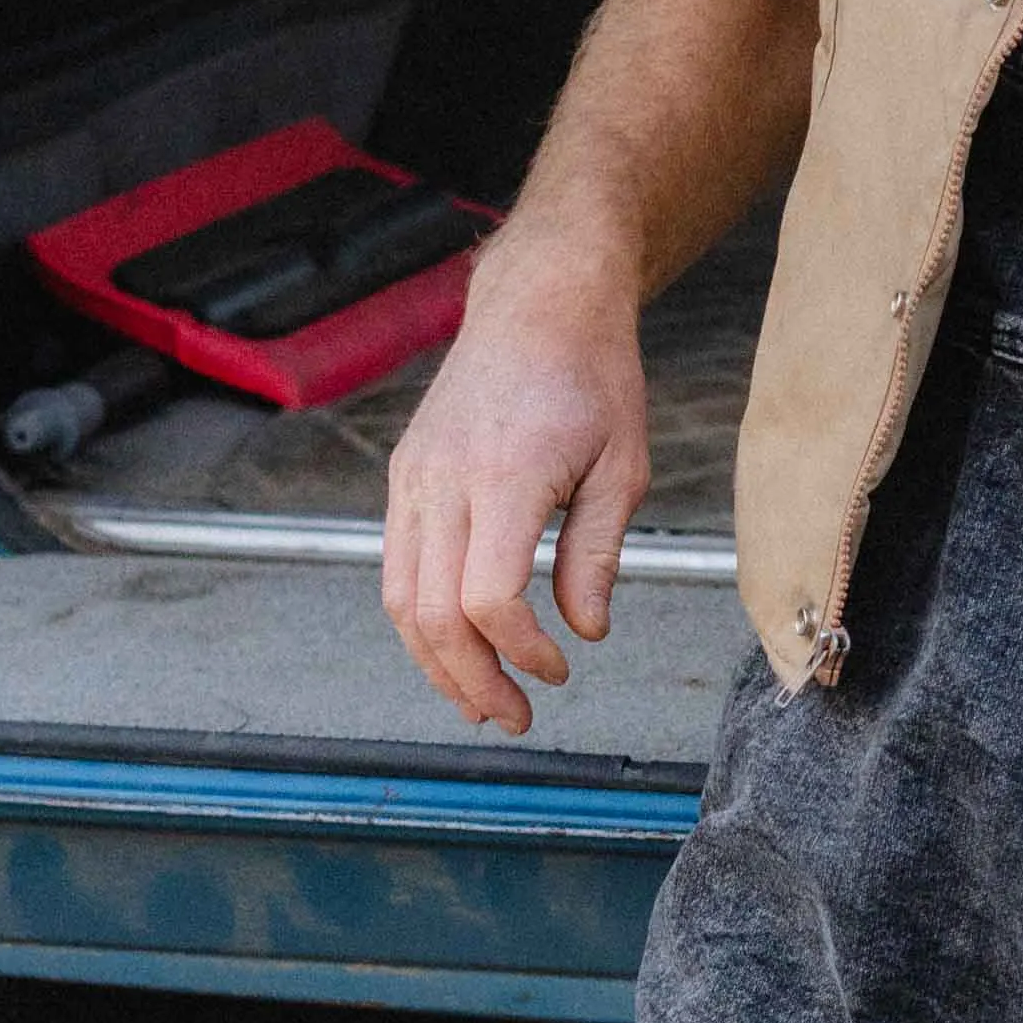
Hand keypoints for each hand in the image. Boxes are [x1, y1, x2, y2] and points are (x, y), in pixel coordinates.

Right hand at [383, 227, 652, 733]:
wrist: (540, 304)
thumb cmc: (593, 376)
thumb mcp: (624, 467)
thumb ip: (596, 554)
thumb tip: (585, 630)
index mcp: (505, 477)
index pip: (488, 598)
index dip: (521, 651)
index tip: (560, 668)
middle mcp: (444, 479)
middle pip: (431, 613)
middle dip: (470, 680)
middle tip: (513, 718)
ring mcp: (414, 476)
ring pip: (399, 597)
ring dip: (435, 661)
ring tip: (481, 699)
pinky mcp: (404, 474)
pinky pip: (398, 564)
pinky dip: (421, 617)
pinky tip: (459, 644)